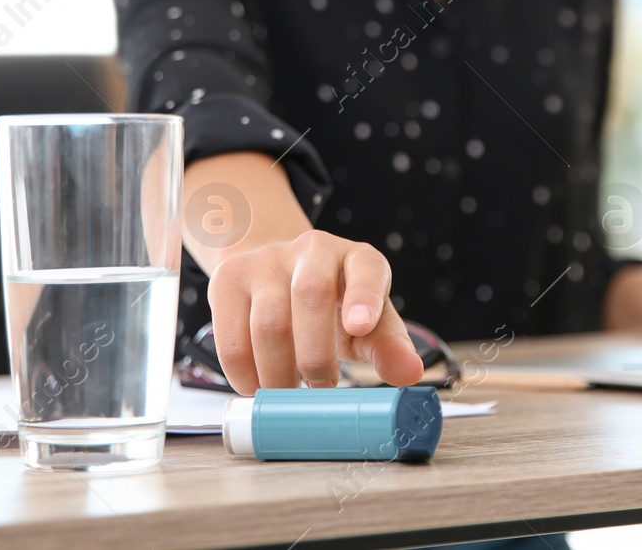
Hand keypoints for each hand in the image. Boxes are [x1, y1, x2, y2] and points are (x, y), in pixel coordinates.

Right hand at [207, 229, 424, 394]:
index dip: (365, 296)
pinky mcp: (229, 279)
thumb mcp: (370, 324)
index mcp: (357, 258)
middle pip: (310, 295)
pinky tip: (256, 386)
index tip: (360, 328)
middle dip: (315, 355)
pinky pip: (229, 334)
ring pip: (268, 321)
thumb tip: (411, 373)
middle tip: (321, 388)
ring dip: (278, 371)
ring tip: (289, 392)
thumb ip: (388, 347)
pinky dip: (242, 372)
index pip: (366, 268)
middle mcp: (313, 249)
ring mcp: (267, 261)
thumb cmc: (334, 306)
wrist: (277, 273)